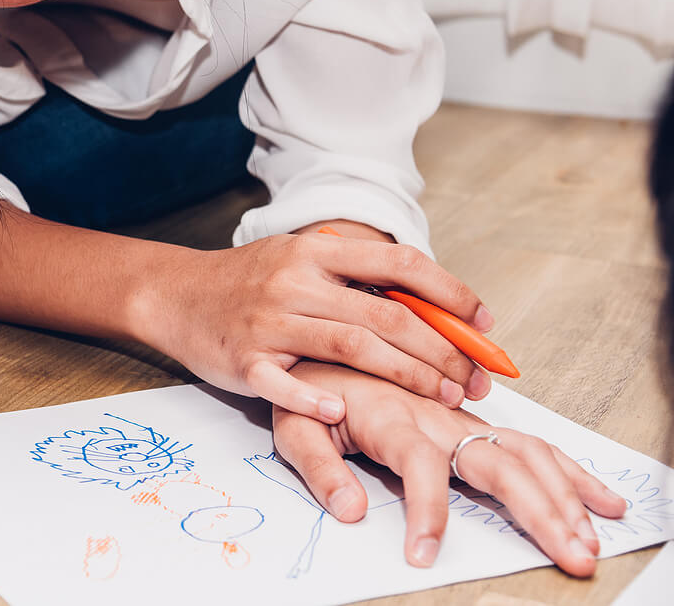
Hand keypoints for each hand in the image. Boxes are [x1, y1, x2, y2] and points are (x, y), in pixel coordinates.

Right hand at [148, 227, 492, 423]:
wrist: (174, 294)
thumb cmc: (247, 281)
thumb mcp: (299, 260)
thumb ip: (354, 275)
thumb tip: (432, 302)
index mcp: (315, 251)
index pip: (399, 264)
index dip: (450, 293)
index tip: (485, 323)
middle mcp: (295, 281)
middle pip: (386, 314)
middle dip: (443, 350)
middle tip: (477, 379)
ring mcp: (268, 320)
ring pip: (352, 346)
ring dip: (408, 375)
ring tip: (447, 397)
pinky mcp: (244, 358)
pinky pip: (282, 381)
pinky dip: (312, 394)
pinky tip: (341, 408)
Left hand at [273, 362, 626, 575]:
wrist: (322, 335)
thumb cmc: (307, 384)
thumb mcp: (293, 424)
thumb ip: (318, 467)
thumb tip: (349, 510)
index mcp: (390, 417)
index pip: (419, 464)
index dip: (426, 509)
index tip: (423, 553)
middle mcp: (434, 415)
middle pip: (496, 462)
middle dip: (539, 511)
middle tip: (571, 556)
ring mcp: (458, 418)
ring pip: (523, 453)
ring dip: (563, 495)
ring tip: (590, 537)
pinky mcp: (470, 421)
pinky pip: (527, 443)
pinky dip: (567, 471)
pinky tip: (598, 498)